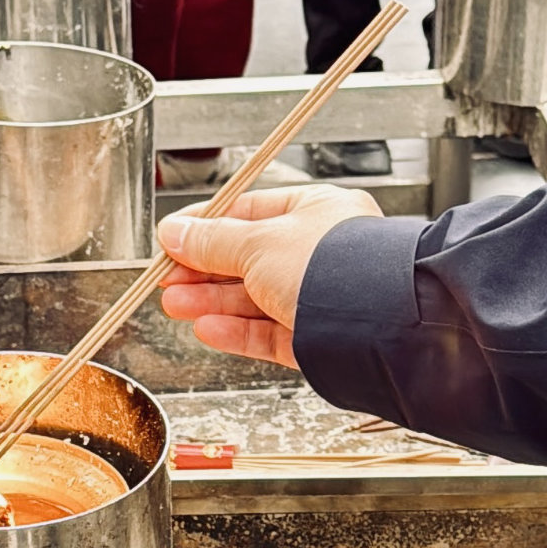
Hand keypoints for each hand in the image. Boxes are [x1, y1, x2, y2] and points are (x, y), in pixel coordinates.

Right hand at [159, 184, 382, 367]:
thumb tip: (176, 232)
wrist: (379, 326)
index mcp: (315, 210)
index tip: (174, 238)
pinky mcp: (319, 337)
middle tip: (168, 277)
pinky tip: (207, 328)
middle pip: (249, 258)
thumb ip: (213, 242)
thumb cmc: (337, 268)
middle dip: (203, 269)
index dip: (207, 226)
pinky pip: (268, 332)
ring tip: (175, 304)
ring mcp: (319, 296)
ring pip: (255, 298)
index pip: (250, 211)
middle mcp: (320, 252)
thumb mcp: (259, 243)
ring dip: (211, 301)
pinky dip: (236, 331)